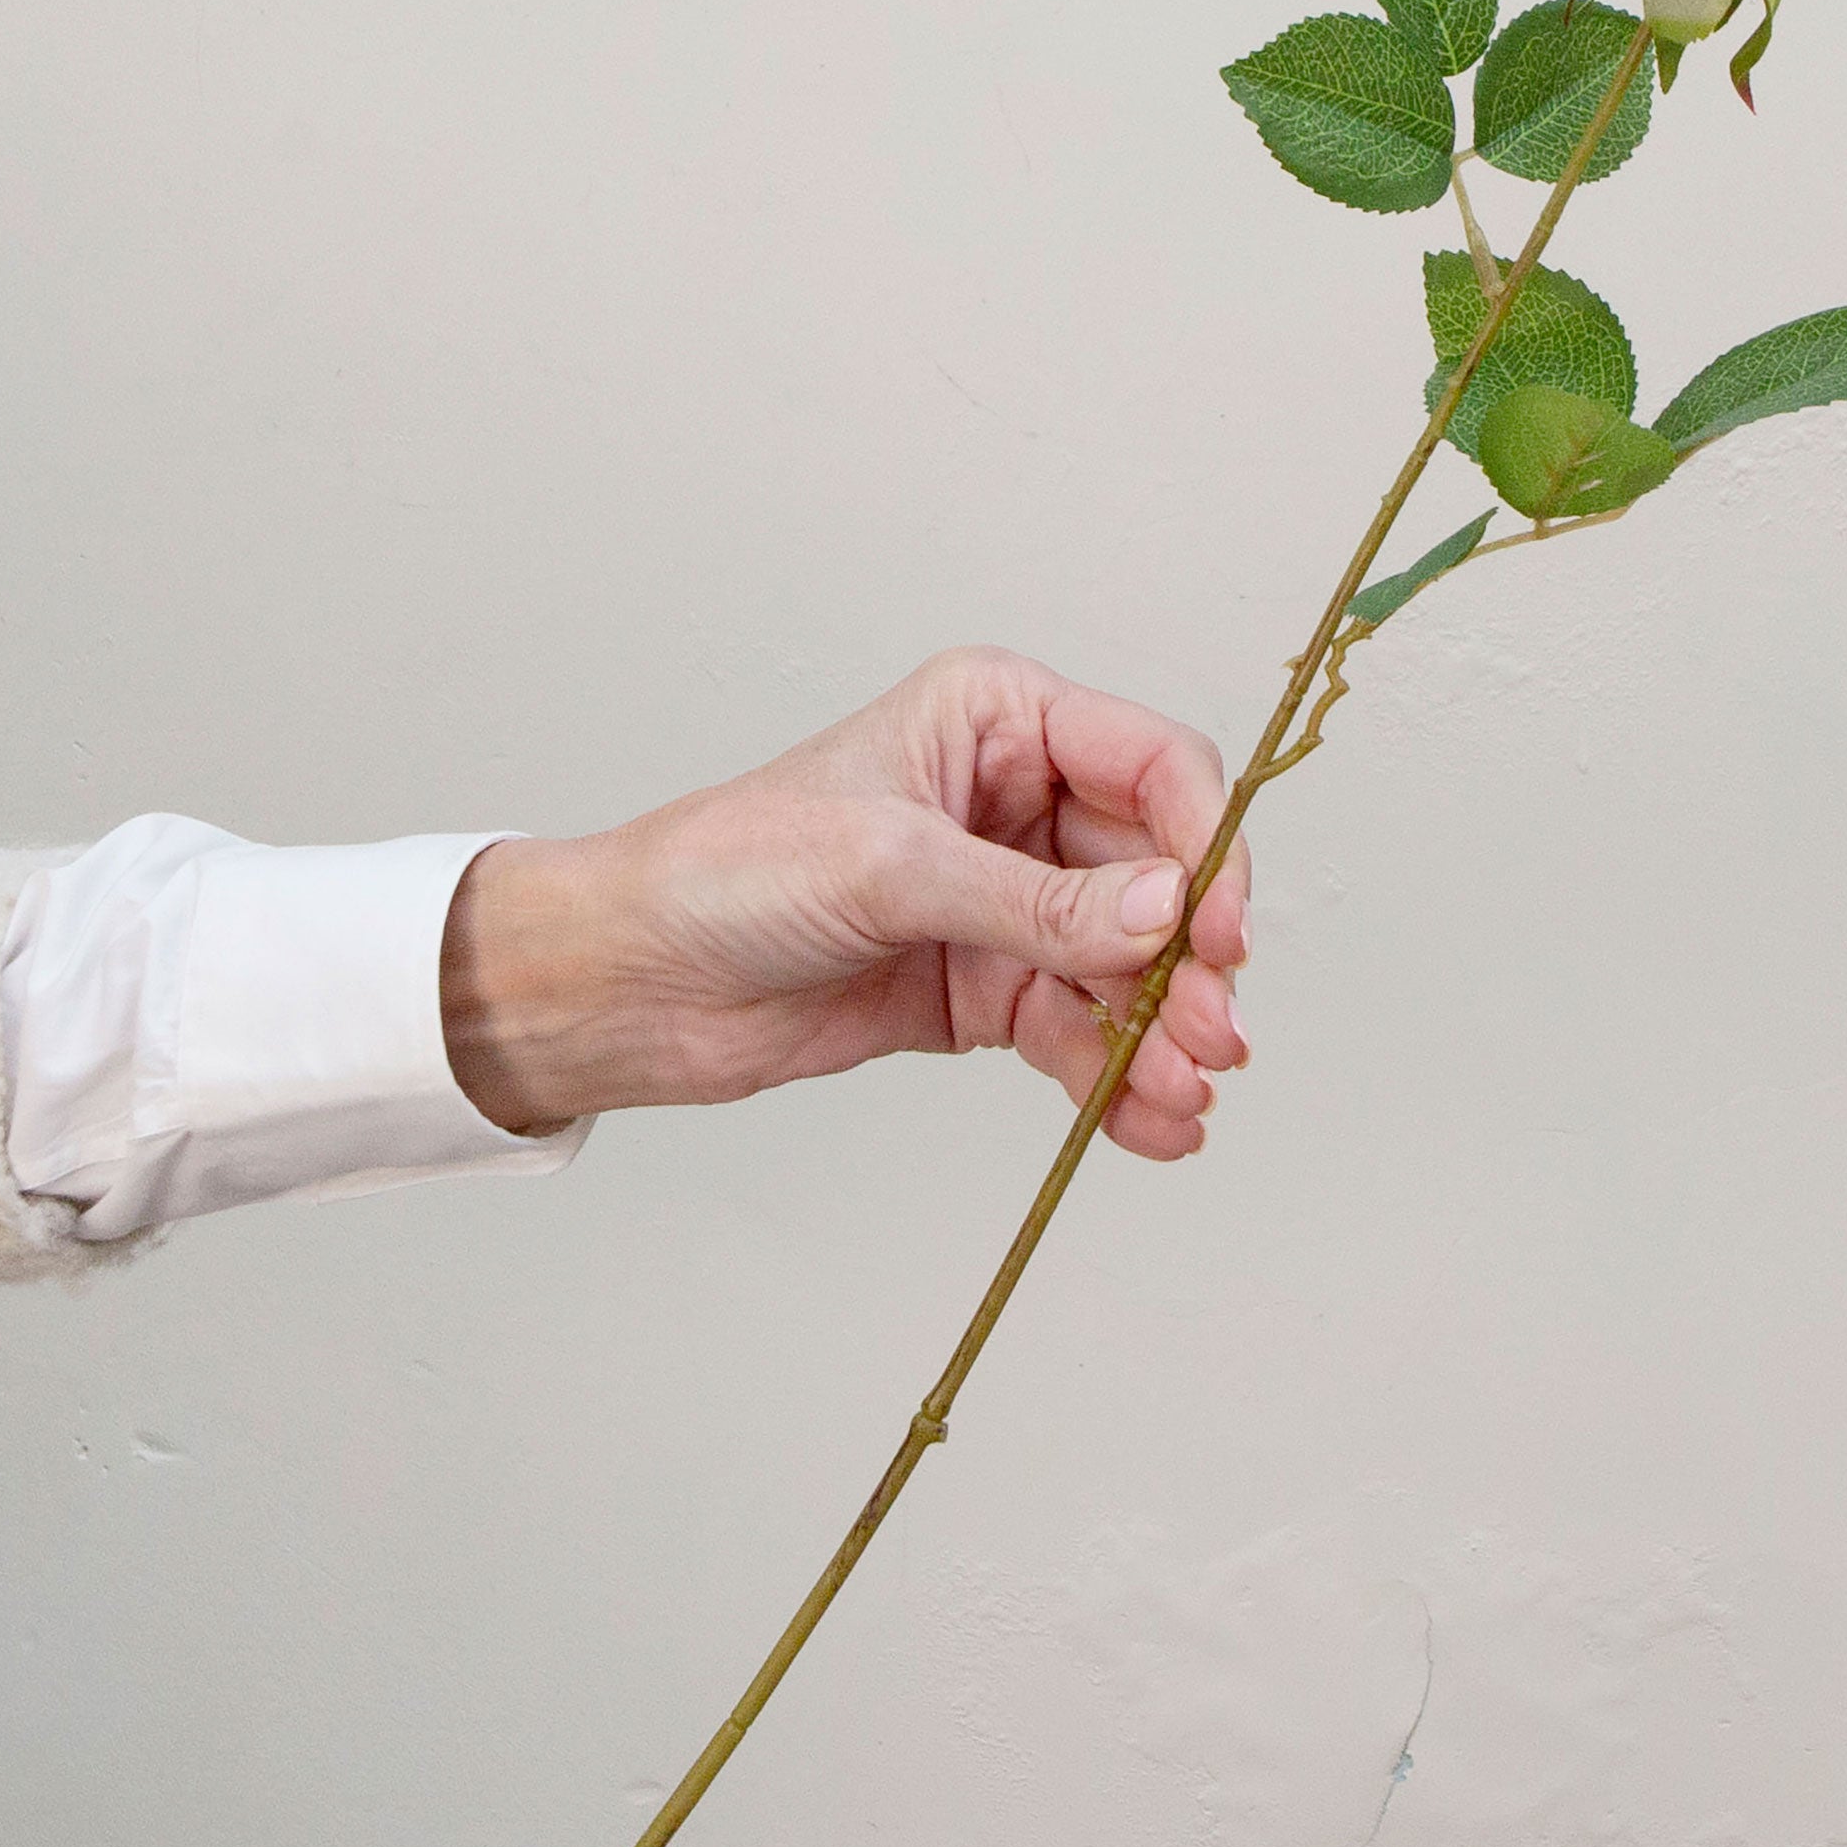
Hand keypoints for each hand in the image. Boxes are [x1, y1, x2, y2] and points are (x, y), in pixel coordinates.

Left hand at [439, 648, 1252, 1160]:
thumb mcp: (889, 868)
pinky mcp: (986, 988)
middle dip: (1190, 964)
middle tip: (1211, 1040)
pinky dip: (1117, 1078)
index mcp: (998, 720)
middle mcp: (1018, 801)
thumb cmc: (727, 873)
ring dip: (1162, 1035)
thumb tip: (1166, 913)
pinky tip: (1147, 1126)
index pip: (1153, 767)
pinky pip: (1080, 1029)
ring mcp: (1007, 901)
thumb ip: (1038, 901)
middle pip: (1158, 877)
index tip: (1217, 934)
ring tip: (1180, 1101)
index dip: (1204, 847)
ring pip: (1127, 966)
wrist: (629, 981)